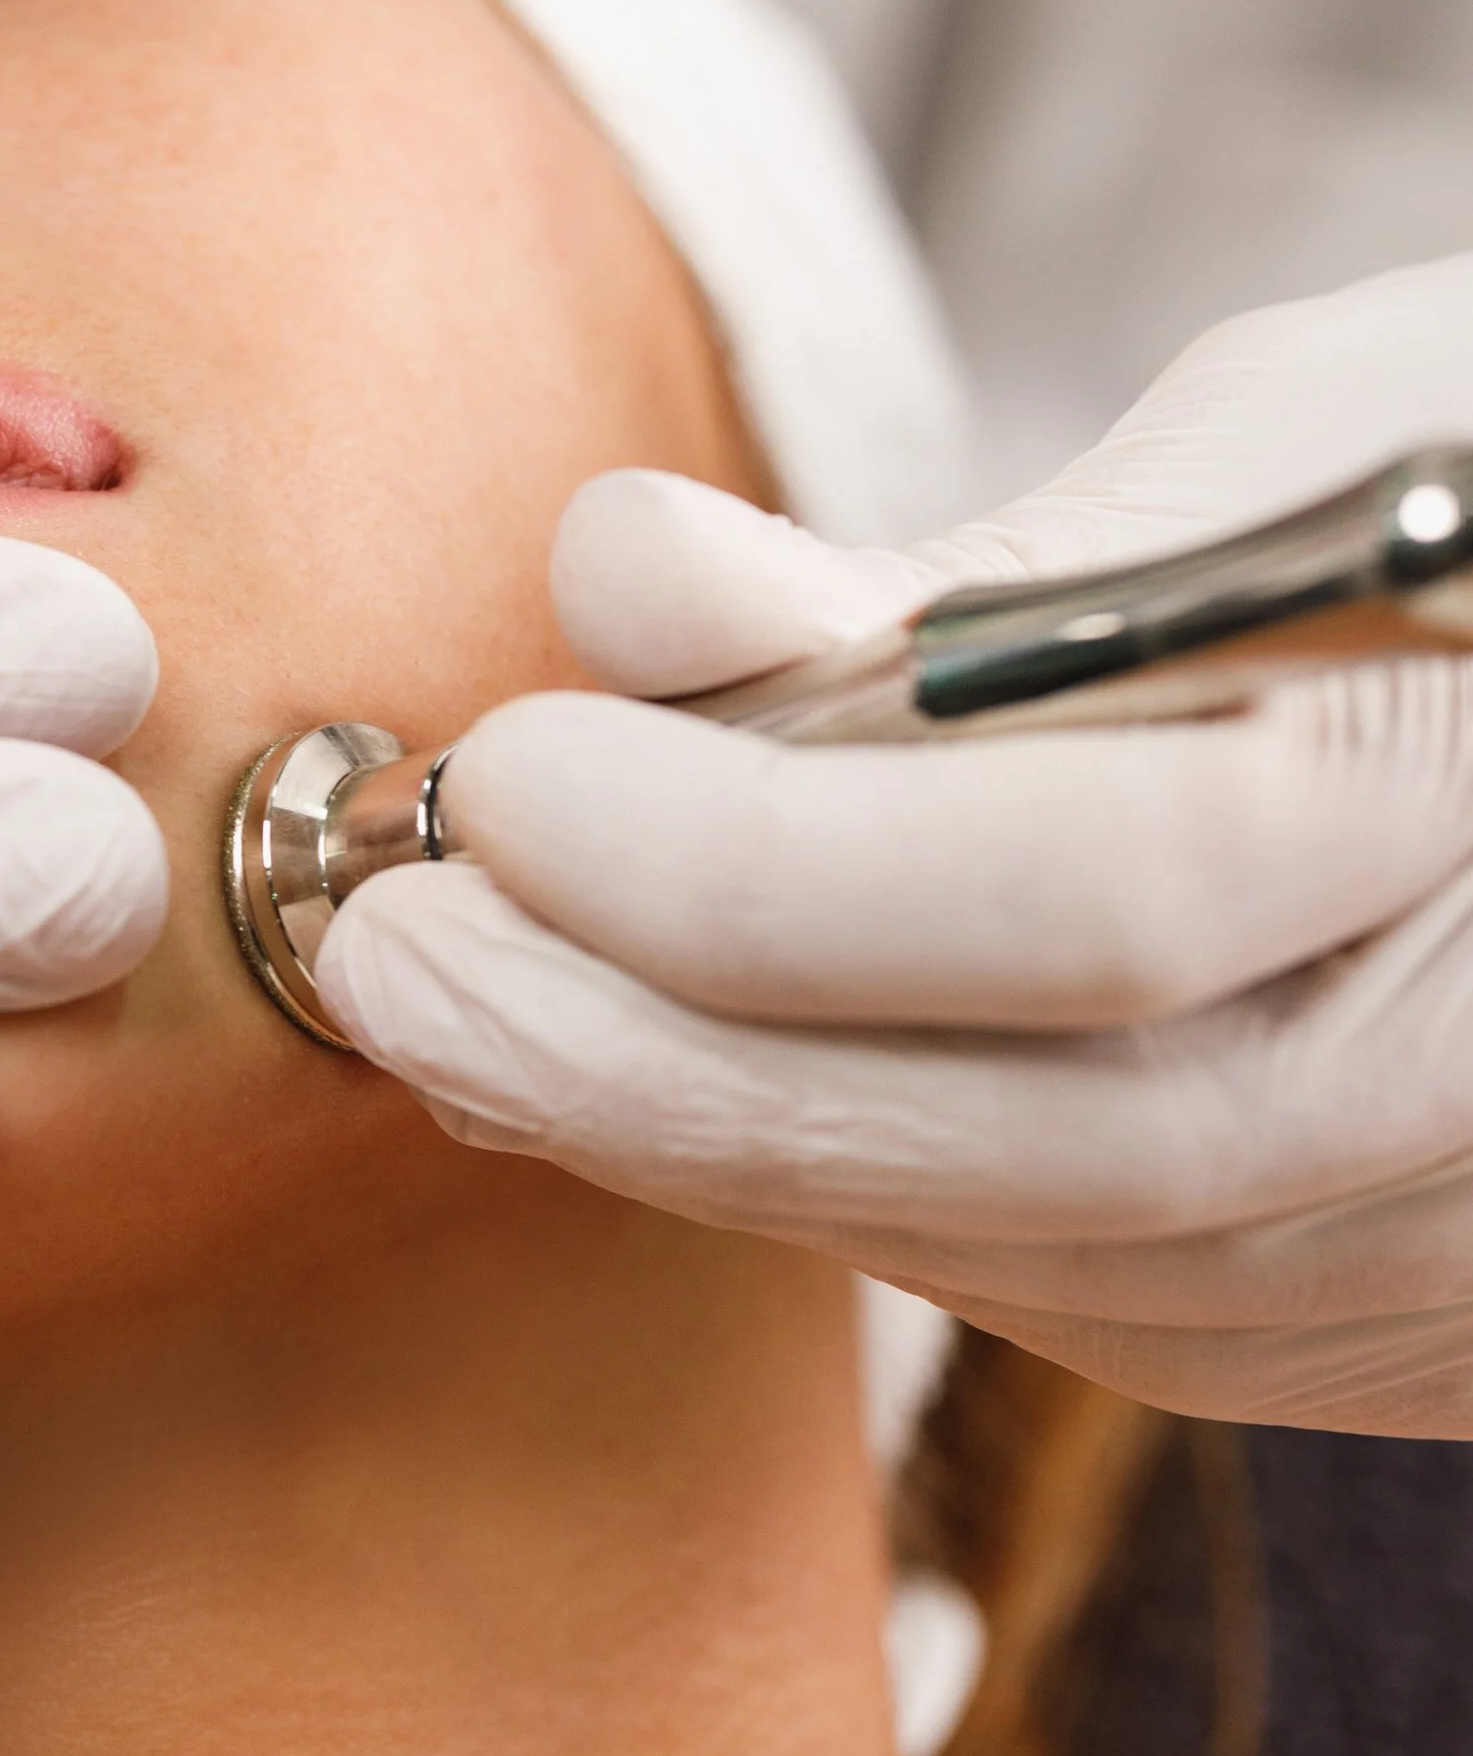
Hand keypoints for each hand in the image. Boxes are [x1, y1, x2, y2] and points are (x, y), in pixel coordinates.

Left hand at [321, 259, 1472, 1436]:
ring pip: (1008, 1260)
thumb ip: (988, 555)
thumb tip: (636, 580)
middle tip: (388, 959)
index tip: (510, 763)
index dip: (742, 848)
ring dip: (700, 1146)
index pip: (1054, 897)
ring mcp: (1448, 1259)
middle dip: (636, 1056)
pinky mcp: (1397, 1331)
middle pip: (991, 1142)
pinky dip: (848, 1201)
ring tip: (476, 1023)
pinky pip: (1074, 1304)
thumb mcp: (1352, 424)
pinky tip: (680, 1100)